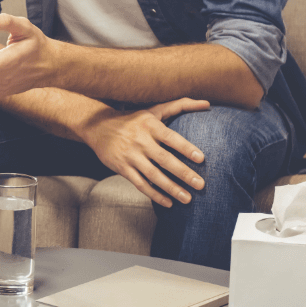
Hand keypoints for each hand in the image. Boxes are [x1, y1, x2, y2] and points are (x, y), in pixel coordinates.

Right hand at [80, 97, 209, 207]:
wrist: (98, 126)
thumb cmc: (134, 119)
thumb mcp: (154, 110)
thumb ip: (181, 105)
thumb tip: (208, 103)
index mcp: (150, 125)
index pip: (170, 138)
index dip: (186, 148)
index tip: (201, 159)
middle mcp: (140, 141)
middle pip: (164, 159)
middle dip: (183, 173)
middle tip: (201, 185)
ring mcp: (130, 156)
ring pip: (153, 175)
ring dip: (171, 188)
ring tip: (187, 199)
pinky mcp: (122, 168)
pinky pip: (140, 184)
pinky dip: (154, 195)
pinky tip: (168, 203)